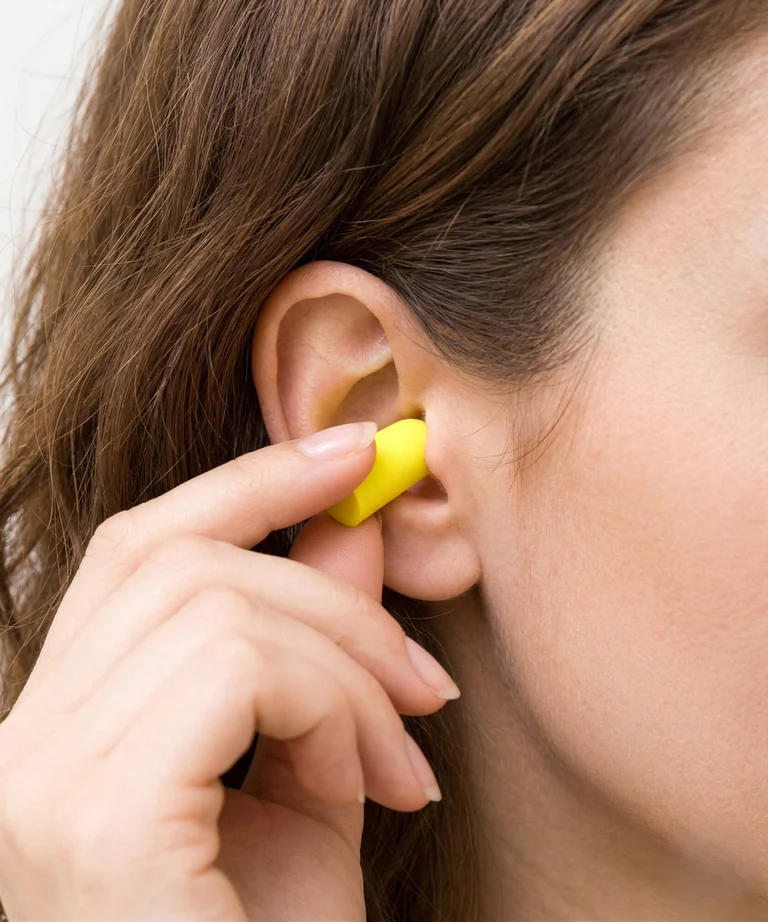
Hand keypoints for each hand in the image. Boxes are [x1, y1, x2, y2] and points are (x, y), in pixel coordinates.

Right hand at [0, 421, 458, 920]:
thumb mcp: (313, 777)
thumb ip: (322, 649)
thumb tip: (354, 525)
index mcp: (58, 738)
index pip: (138, 552)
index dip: (245, 483)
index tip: (350, 450)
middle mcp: (19, 751)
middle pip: (179, 561)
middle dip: (325, 585)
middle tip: (423, 671)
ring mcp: (40, 783)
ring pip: (216, 605)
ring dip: (345, 664)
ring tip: (403, 753)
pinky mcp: (94, 818)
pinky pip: (234, 670)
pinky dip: (331, 706)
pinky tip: (373, 785)